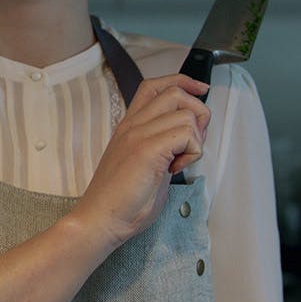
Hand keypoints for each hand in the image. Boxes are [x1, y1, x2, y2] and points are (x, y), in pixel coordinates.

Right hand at [69, 74, 210, 250]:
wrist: (100, 220)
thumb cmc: (120, 201)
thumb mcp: (141, 163)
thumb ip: (160, 145)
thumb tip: (186, 140)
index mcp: (129, 125)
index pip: (155, 85)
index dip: (183, 82)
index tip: (200, 90)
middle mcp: (133, 124)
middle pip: (176, 92)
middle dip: (198, 114)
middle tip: (191, 144)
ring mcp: (138, 134)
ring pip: (187, 114)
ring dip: (196, 139)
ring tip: (180, 161)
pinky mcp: (147, 150)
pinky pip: (186, 134)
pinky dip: (192, 152)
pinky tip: (176, 169)